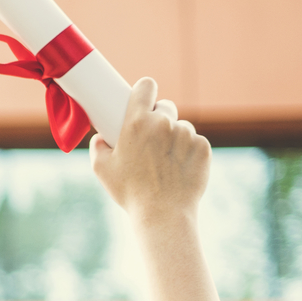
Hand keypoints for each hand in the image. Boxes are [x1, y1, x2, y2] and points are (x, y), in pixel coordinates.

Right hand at [92, 78, 210, 224]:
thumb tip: (101, 138)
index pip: (146, 86)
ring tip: (164, 164)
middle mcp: (164, 123)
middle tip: (152, 141)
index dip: (145, 91)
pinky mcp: (203, 147)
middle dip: (160, 119)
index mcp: (137, 122)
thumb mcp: (102, 169)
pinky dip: (188, 153)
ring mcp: (187, 134)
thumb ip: (98, 147)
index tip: (145, 98)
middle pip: (165, 107)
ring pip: (181, 127)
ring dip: (174, 138)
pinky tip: (179, 170)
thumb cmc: (130, 192)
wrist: (163, 214)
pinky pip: (195, 142)